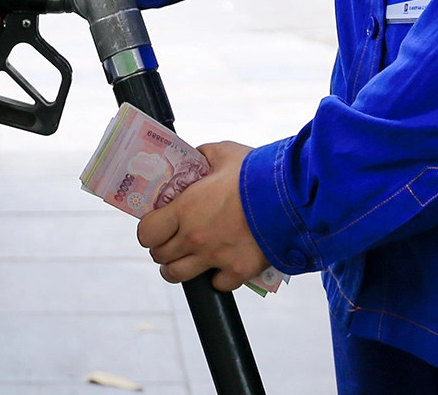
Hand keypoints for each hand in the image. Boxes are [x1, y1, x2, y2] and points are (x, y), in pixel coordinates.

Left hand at [135, 141, 270, 292]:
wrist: (291, 197)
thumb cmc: (255, 172)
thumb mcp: (224, 153)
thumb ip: (203, 156)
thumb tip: (194, 157)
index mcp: (185, 210)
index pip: (147, 232)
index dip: (149, 229)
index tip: (158, 224)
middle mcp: (194, 238)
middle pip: (160, 256)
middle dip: (163, 248)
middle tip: (173, 239)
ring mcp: (215, 258)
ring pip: (178, 276)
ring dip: (178, 268)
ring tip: (187, 259)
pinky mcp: (238, 271)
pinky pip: (217, 284)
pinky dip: (218, 277)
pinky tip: (223, 264)